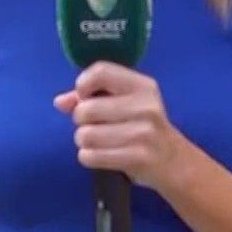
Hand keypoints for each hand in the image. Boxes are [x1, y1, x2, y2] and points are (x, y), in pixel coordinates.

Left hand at [53, 62, 185, 193]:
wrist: (172, 161)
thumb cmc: (141, 126)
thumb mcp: (124, 103)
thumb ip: (90, 97)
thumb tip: (60, 102)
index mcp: (142, 86)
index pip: (101, 71)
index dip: (83, 84)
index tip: (84, 96)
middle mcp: (145, 106)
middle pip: (86, 109)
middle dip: (81, 120)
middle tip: (93, 125)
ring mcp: (143, 133)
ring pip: (85, 135)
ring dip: (83, 141)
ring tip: (97, 142)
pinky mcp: (137, 158)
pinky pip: (91, 156)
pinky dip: (88, 157)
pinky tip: (101, 155)